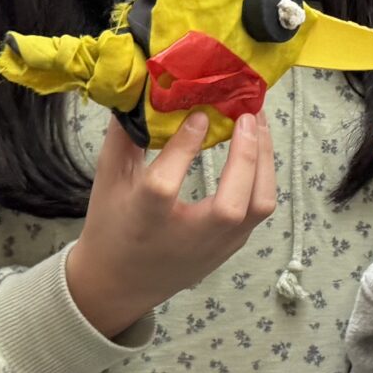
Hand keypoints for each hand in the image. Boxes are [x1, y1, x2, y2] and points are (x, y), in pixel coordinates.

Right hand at [63, 109, 276, 338]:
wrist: (119, 284)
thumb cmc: (111, 224)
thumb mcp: (108, 179)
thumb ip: (124, 136)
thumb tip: (140, 88)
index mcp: (146, 220)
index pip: (166, 183)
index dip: (185, 146)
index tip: (200, 114)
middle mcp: (188, 238)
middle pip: (232, 204)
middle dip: (246, 155)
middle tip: (247, 113)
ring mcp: (216, 245)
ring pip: (258, 207)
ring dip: (264, 162)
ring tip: (258, 123)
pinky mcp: (232, 246)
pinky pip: (259, 209)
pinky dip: (263, 175)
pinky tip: (257, 146)